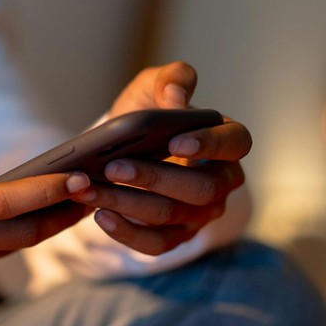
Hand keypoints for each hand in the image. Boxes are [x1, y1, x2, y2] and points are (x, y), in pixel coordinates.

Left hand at [71, 61, 251, 254]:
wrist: (125, 145)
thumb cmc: (149, 113)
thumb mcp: (154, 87)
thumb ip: (171, 80)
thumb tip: (175, 100)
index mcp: (226, 141)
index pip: (235, 143)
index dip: (208, 144)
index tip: (174, 141)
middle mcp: (222, 181)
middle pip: (200, 189)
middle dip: (153, 178)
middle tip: (112, 167)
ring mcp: (201, 214)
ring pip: (171, 216)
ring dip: (127, 204)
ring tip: (90, 189)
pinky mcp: (176, 236)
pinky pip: (157, 244)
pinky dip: (127, 233)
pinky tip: (100, 216)